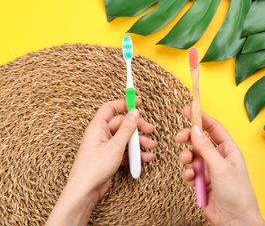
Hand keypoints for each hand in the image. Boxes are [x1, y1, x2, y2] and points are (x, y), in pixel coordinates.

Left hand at [47, 98, 155, 224]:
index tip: (137, 101)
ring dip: (139, 142)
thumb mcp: (115, 146)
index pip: (110, 108)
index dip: (124, 103)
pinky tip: (146, 158)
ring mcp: (106, 147)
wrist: (85, 192)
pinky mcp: (110, 158)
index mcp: (97, 127)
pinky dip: (135, 154)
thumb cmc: (93, 168)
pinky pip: (125, 151)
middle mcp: (101, 135)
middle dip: (137, 127)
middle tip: (150, 130)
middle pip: (122, 124)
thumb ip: (126, 129)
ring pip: (125, 139)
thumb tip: (134, 112)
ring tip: (152, 146)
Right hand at [176, 107, 264, 225]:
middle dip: (189, 139)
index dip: (201, 118)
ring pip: (192, 156)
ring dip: (186, 158)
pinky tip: (190, 179)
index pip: (214, 128)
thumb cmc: (237, 193)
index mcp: (229, 150)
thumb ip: (205, 148)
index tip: (188, 110)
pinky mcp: (202, 182)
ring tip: (186, 163)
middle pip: (200, 141)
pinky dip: (187, 174)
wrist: (235, 220)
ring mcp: (210, 170)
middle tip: (179, 138)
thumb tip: (194, 129)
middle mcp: (219, 158)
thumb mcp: (220, 167)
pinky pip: (190, 172)